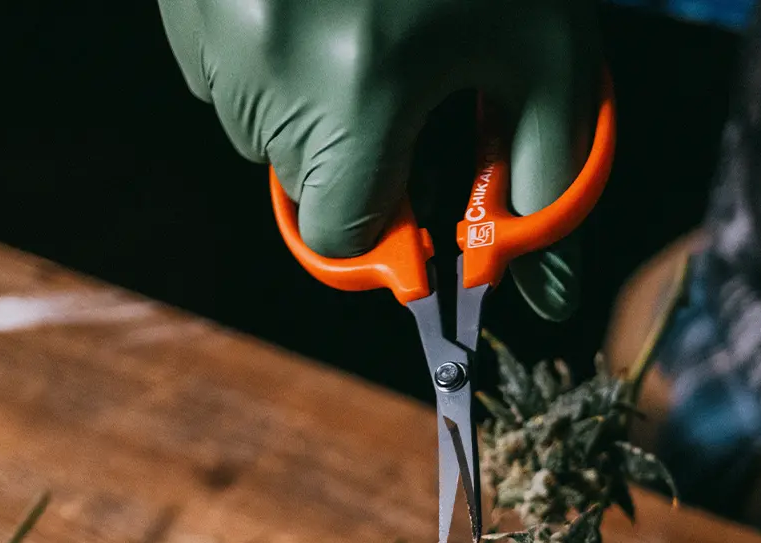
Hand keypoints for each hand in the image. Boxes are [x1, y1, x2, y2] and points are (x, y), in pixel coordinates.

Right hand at [158, 0, 599, 320]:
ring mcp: (211, 20)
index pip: (335, 234)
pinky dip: (265, 54)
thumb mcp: (544, 54)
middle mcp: (265, 61)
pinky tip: (310, 0)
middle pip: (299, 181)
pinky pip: (219, 65)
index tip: (406, 204)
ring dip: (307, 105)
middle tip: (396, 79)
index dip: (377, 228)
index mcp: (356, 90)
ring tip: (355, 24)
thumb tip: (549, 295)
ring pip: (255, 126)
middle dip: (353, 155)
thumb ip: (547, 182)